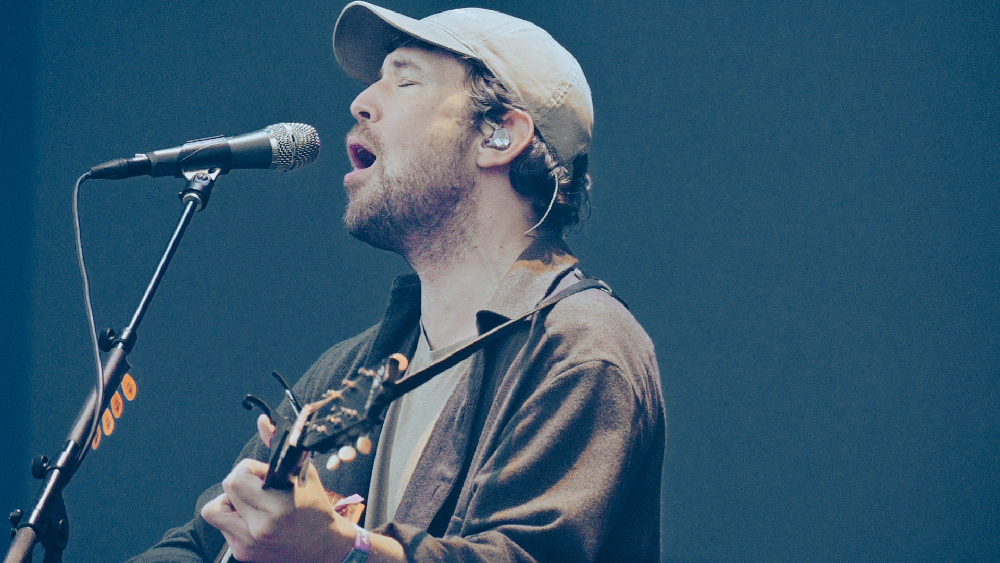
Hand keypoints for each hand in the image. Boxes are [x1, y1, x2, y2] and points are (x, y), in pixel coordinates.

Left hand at [201, 416, 355, 562]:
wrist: (322, 547)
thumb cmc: (315, 507)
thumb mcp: (302, 473)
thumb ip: (278, 447)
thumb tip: (262, 421)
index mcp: (278, 506)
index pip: (237, 477)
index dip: (248, 469)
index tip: (263, 474)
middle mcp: (262, 527)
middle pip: (225, 489)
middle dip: (240, 482)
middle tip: (257, 487)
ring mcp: (249, 543)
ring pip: (213, 510)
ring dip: (229, 502)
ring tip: (250, 504)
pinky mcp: (242, 553)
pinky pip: (222, 527)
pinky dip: (234, 518)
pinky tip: (254, 519)